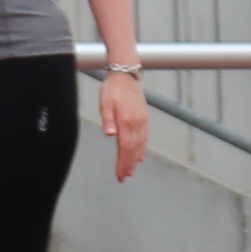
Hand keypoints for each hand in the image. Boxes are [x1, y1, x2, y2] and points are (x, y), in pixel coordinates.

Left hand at [97, 63, 149, 180]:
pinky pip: (145, 137)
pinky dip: (143, 149)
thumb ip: (108, 119)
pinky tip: (140, 156)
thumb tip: (110, 134)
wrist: (126, 75)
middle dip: (129, 165)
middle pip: (133, 150)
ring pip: (140, 145)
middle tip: (124, 177)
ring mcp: (142, 121)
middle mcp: (136, 123)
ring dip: (136, 159)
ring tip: (131, 171)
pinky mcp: (144, 118)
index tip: (120, 175)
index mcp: (126, 121)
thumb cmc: (113, 89)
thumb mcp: (105, 103)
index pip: (125, 148)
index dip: (123, 163)